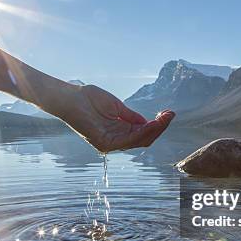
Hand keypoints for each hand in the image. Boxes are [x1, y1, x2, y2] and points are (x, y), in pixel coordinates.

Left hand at [59, 84, 174, 152]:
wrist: (70, 97)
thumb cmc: (89, 99)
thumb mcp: (117, 107)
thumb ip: (131, 117)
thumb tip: (148, 122)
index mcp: (118, 131)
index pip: (142, 133)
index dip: (156, 125)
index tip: (168, 114)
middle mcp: (115, 140)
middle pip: (143, 139)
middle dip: (159, 128)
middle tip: (170, 115)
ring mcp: (110, 143)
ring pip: (139, 141)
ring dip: (154, 130)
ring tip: (164, 118)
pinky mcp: (105, 143)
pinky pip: (128, 140)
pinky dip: (142, 132)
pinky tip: (152, 123)